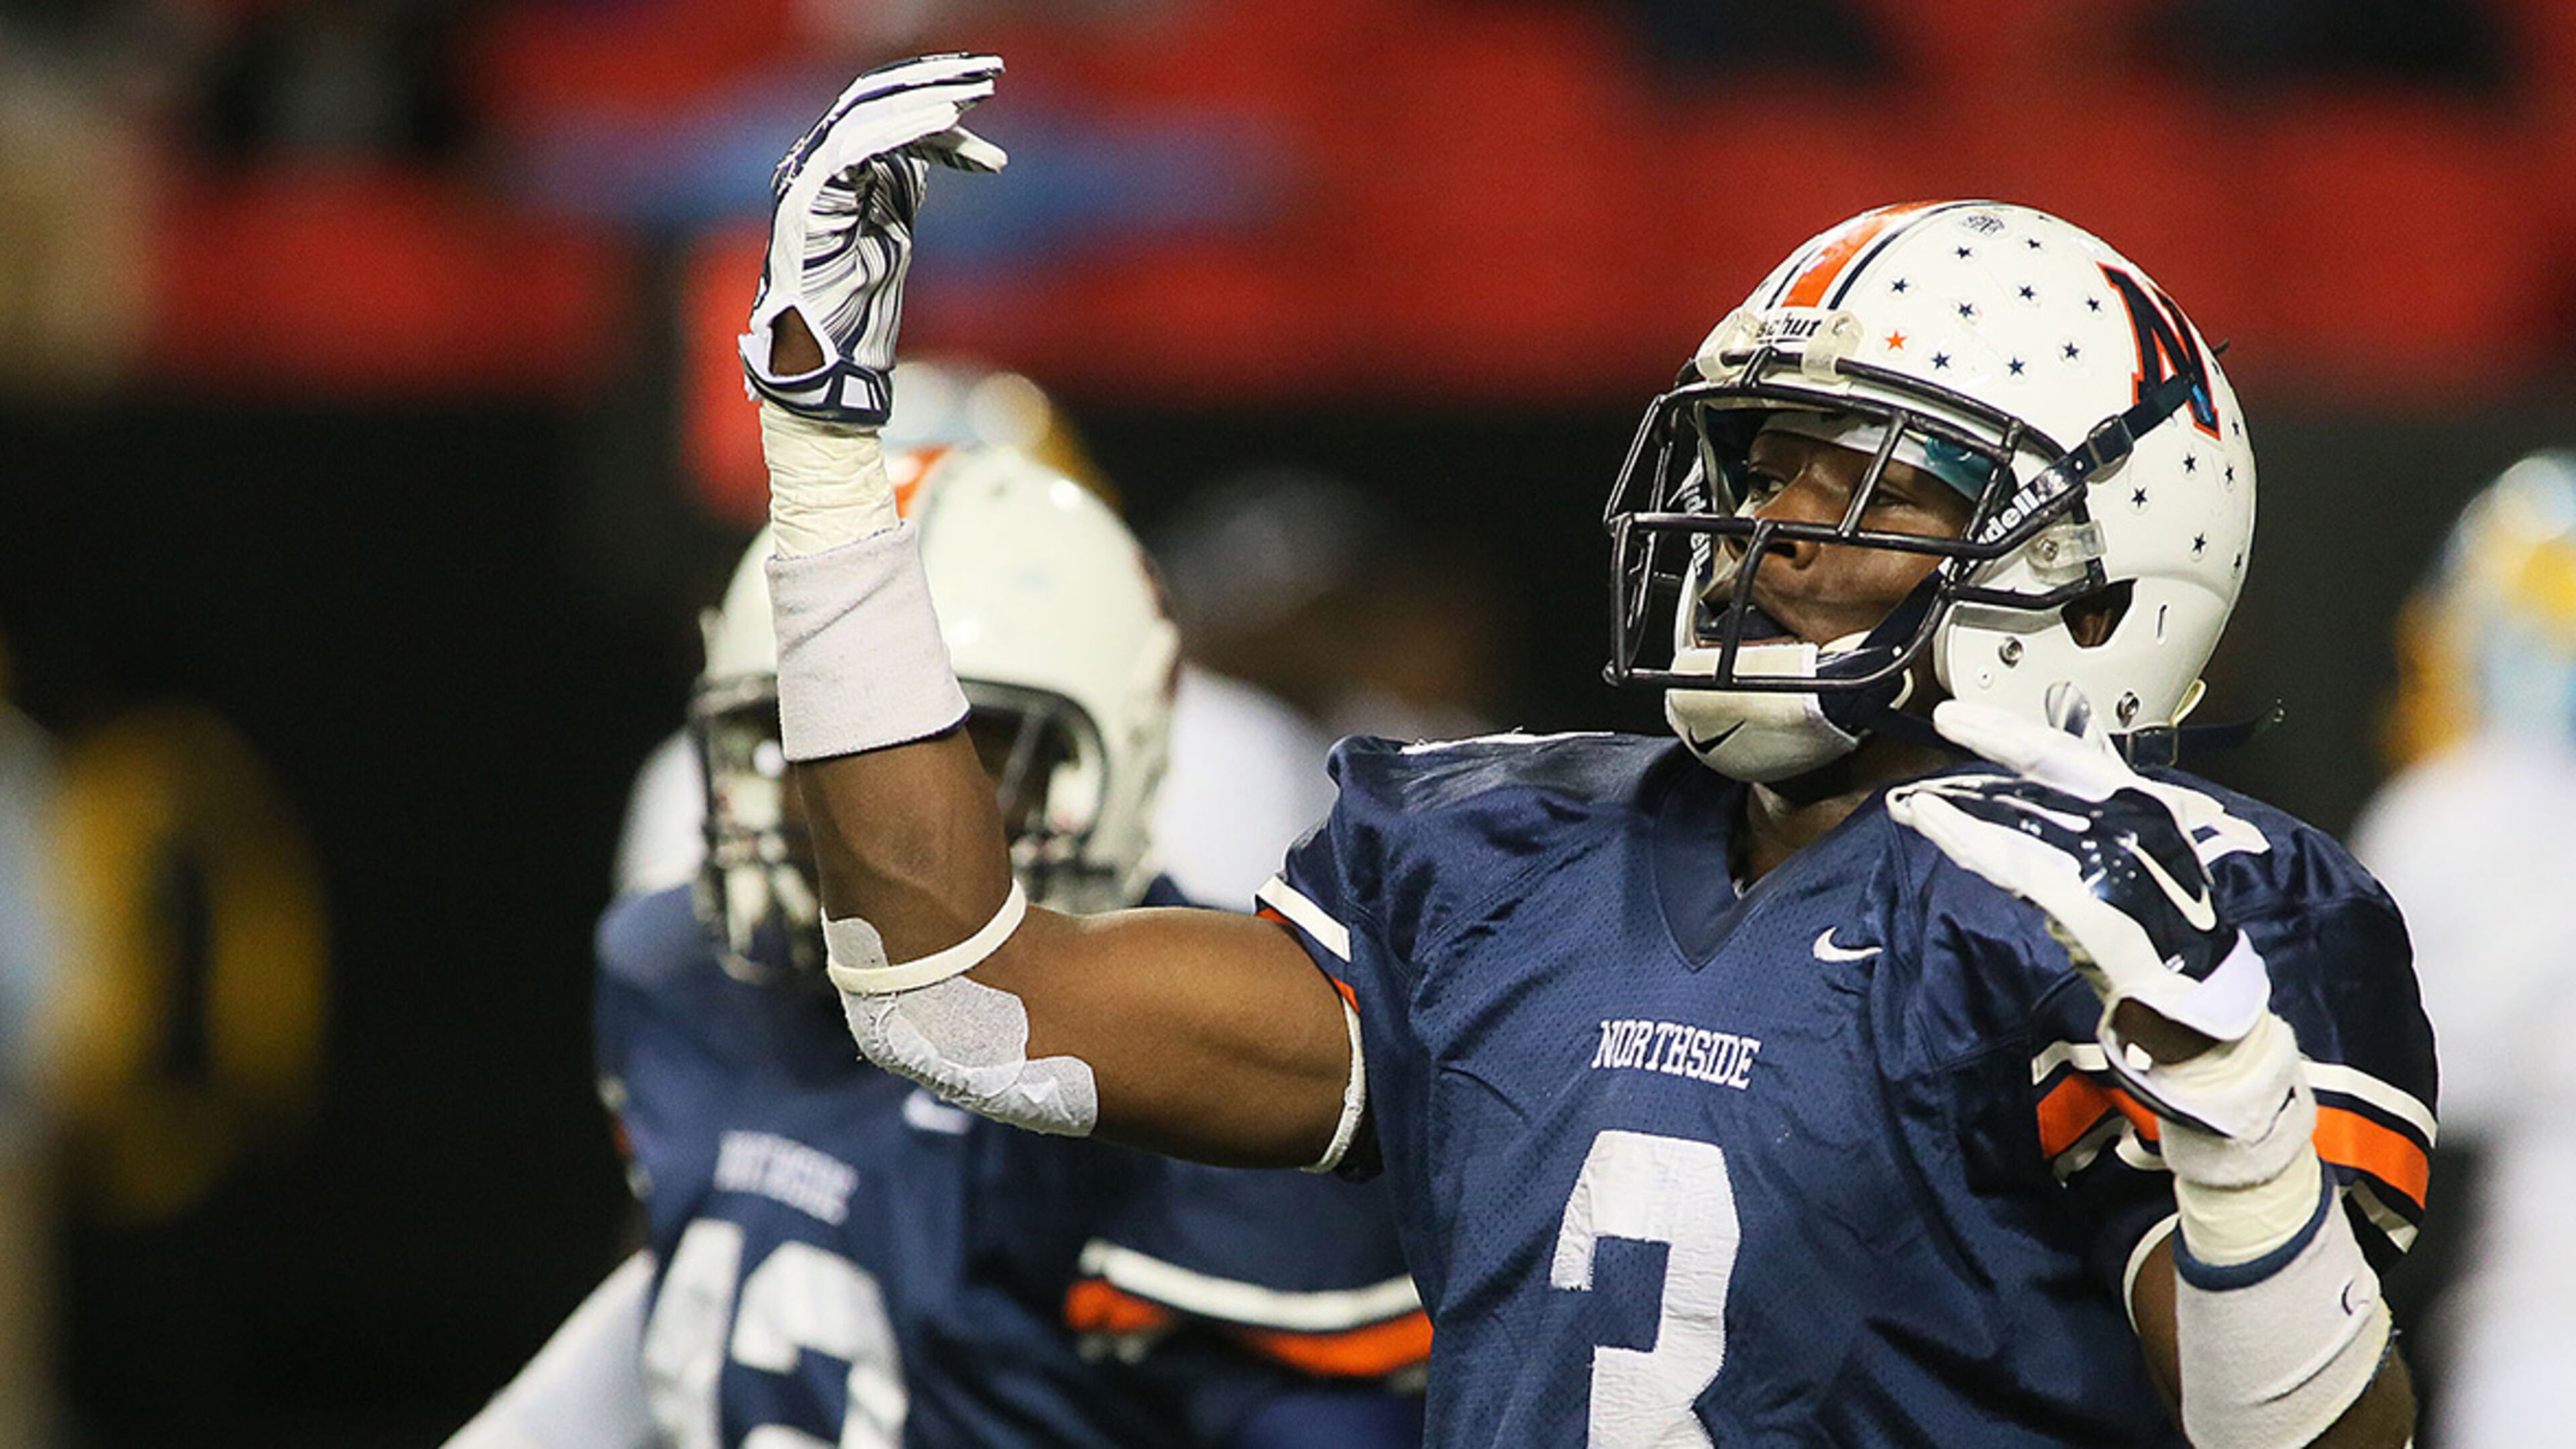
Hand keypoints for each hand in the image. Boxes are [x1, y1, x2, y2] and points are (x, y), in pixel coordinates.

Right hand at [741, 53, 1006, 425]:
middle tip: (989, 72)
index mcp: (833, 170)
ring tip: (974, 92)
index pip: (882, 112)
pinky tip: (949, 120)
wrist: (826, 362)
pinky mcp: (807, 199)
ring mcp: (806, 179)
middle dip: (934, 80)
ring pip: (865, 111)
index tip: (986, 97)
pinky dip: (905, 128)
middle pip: (873, 98)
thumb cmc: (858, 307)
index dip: (933, 98)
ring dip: (925, 97)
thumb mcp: (891, 229)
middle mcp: (814, 165)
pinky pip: (858, 145)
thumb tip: (934, 148)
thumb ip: (900, 185)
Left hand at [1886, 687, 2283, 1132]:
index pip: (2067, 753)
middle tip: (1941, 722)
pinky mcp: (2093, 905)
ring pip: (2019, 816)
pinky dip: (1968, 839)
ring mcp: (2116, 862)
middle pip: (2042, 770)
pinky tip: (1933, 825)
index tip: (1961, 715)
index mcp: (2147, 808)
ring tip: (1914, 796)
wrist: (2201, 1005)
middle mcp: (2133, 824)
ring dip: (1960, 803)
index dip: (2009, 730)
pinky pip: (2016, 863)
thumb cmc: (2168, 934)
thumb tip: (2048, 767)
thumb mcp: (2142, 857)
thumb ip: (2096, 813)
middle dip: (1985, 743)